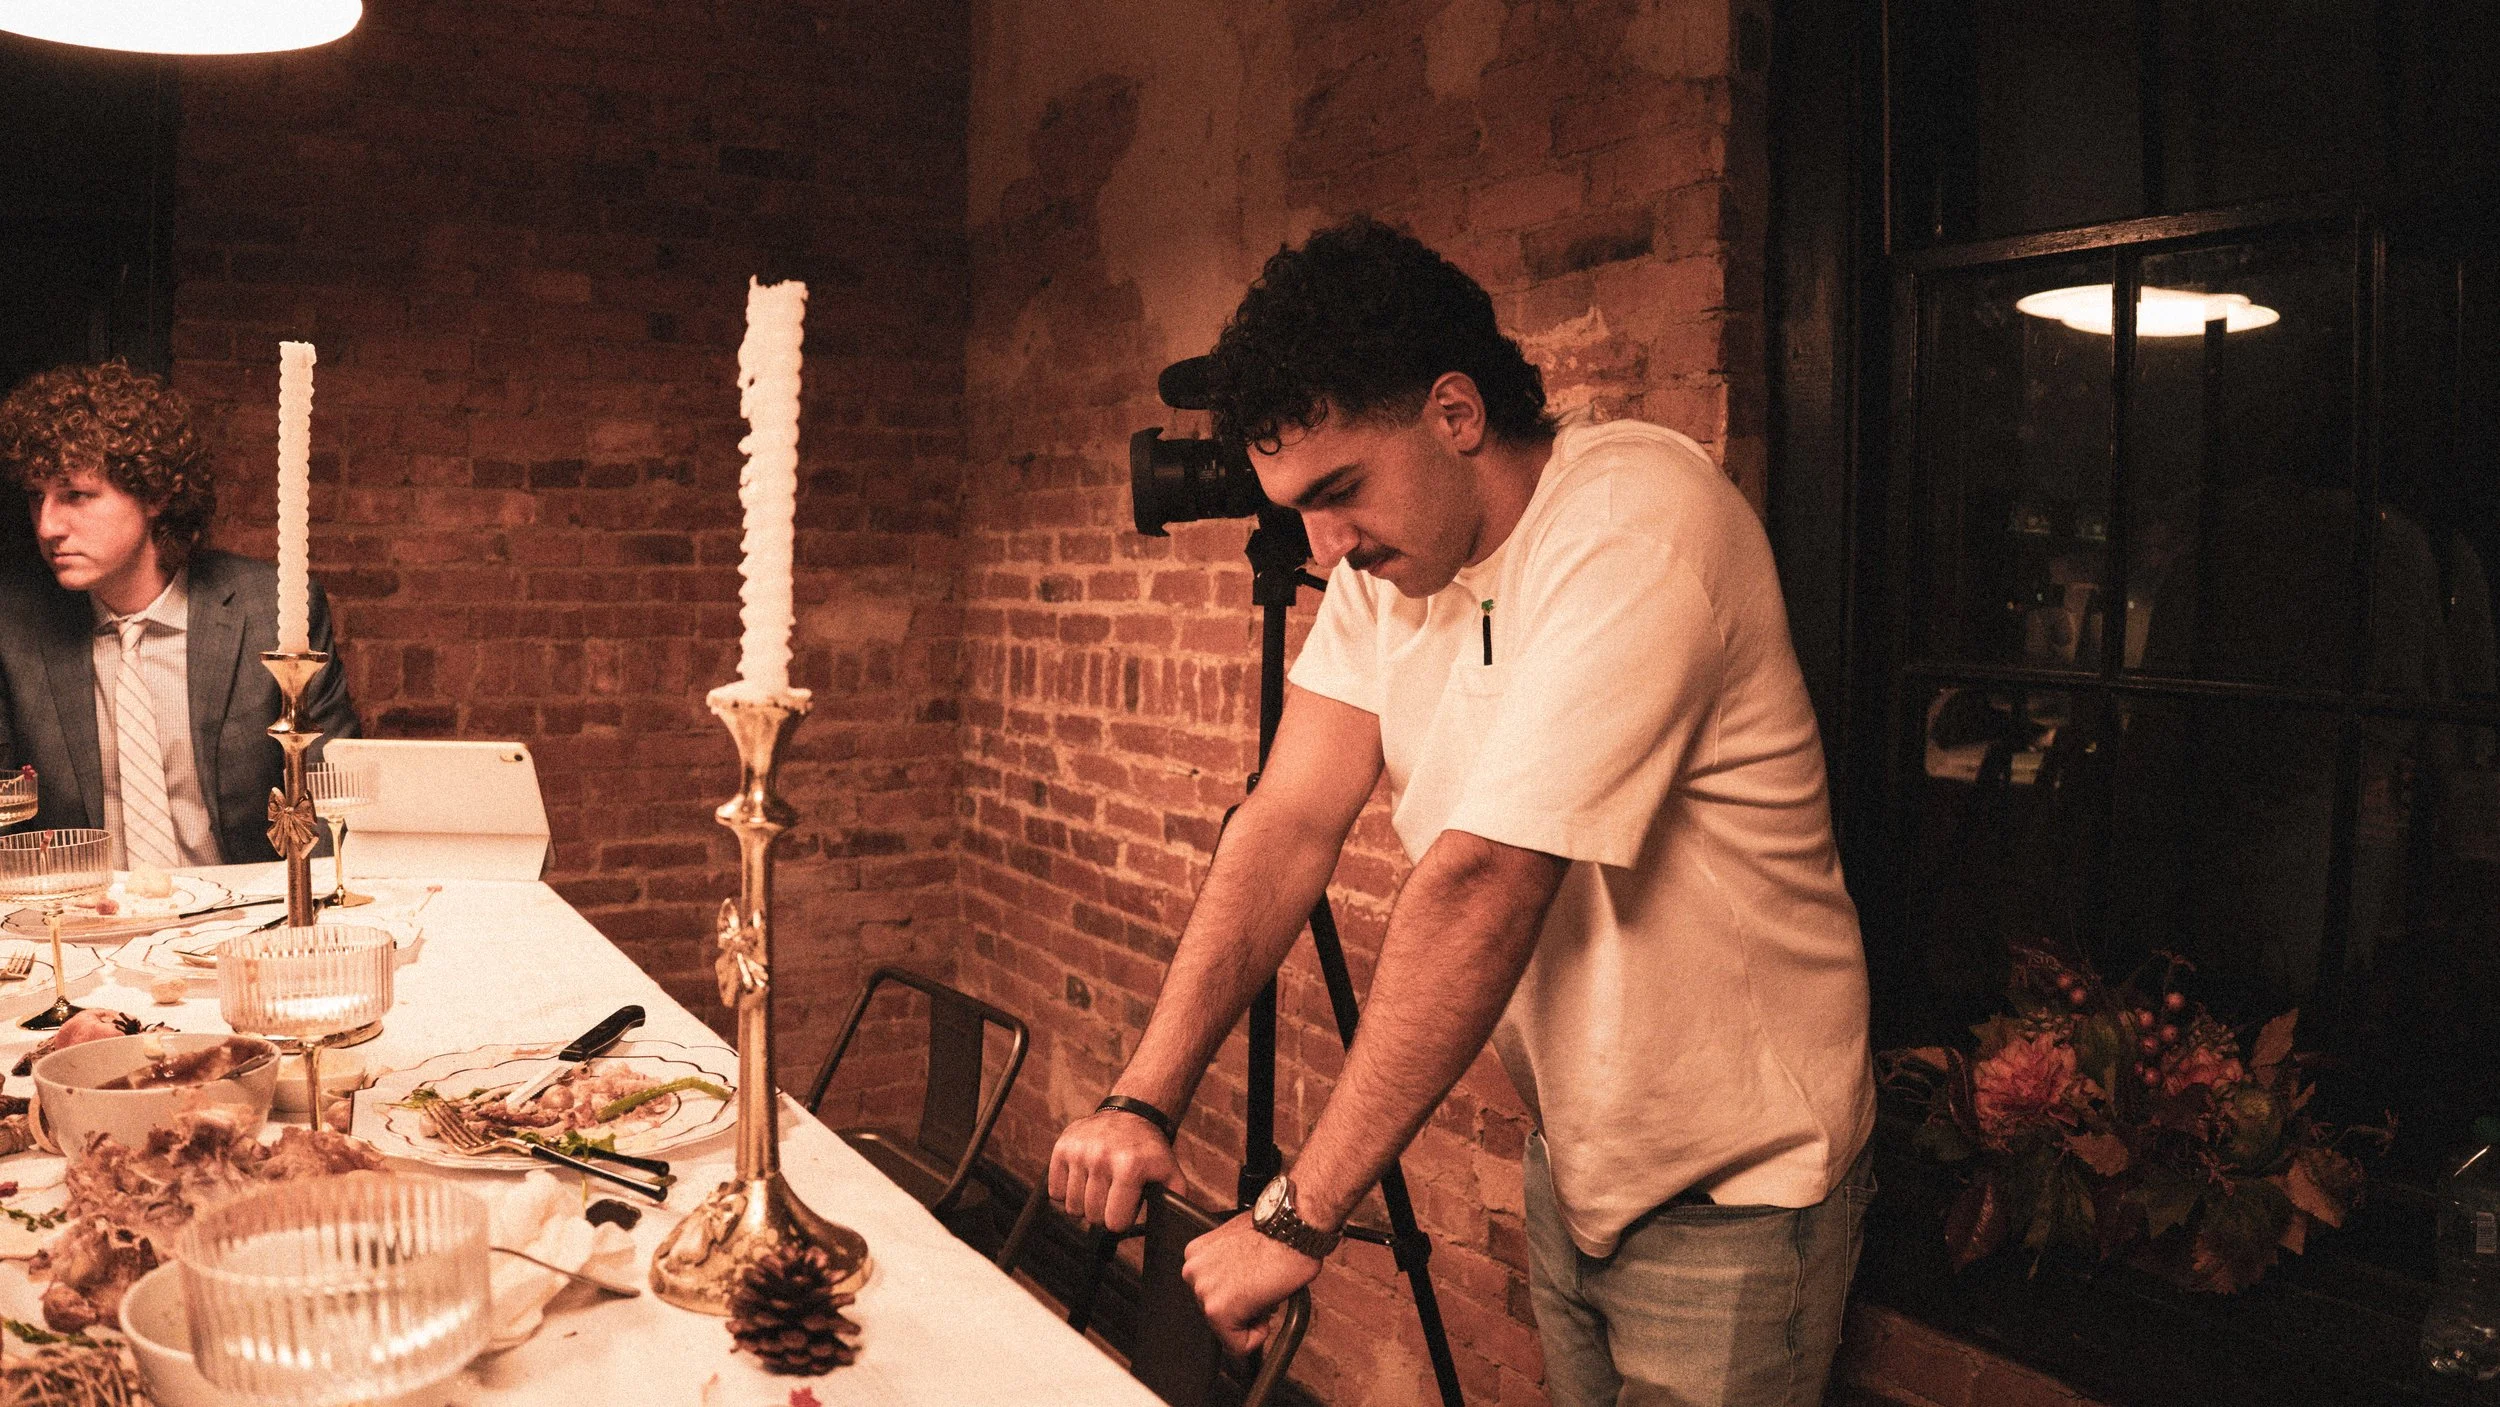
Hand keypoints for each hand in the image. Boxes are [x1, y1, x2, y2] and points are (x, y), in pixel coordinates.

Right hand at [1048, 1108, 1177, 1231]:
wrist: (1131, 1115)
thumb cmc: (1149, 1152)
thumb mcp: (1170, 1174)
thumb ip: (1173, 1203)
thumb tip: (1168, 1227)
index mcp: (1129, 1167)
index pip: (1115, 1222)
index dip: (1123, 1219)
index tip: (1127, 1207)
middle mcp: (1101, 1157)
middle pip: (1092, 1216)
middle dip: (1104, 1214)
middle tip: (1113, 1197)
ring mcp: (1078, 1151)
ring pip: (1072, 1208)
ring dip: (1085, 1204)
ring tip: (1099, 1188)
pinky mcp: (1062, 1147)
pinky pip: (1055, 1192)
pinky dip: (1067, 1192)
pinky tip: (1083, 1179)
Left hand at [1183, 1215, 1319, 1353]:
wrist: (1292, 1228)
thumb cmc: (1277, 1232)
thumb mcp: (1239, 1244)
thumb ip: (1228, 1266)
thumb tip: (1236, 1285)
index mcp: (1197, 1254)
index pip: (1211, 1292)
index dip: (1238, 1295)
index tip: (1253, 1286)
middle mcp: (1193, 1271)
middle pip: (1216, 1310)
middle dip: (1243, 1307)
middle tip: (1262, 1289)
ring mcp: (1203, 1291)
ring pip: (1226, 1329)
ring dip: (1251, 1317)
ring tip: (1265, 1292)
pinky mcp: (1218, 1311)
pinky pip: (1237, 1345)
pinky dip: (1257, 1336)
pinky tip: (1266, 1308)